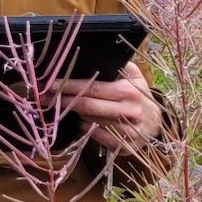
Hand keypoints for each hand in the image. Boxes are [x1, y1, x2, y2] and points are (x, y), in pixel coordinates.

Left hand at [48, 63, 163, 152]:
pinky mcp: (125, 147)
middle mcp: (130, 111)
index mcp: (129, 91)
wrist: (157, 122)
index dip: (70, 86)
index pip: (93, 88)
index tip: (50, 84)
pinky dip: (87, 129)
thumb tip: (91, 55)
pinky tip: (85, 122)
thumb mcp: (133, 75)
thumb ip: (116, 65)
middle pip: (88, 107)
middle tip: (45, 98)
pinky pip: (97, 138)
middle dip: (64, 101)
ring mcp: (129, 132)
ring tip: (67, 107)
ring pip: (90, 122)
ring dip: (77, 115)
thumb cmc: (138, 95)